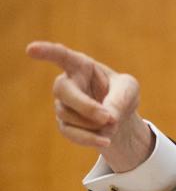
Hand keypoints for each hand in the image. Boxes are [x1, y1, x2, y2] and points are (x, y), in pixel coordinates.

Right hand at [26, 41, 153, 171]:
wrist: (119, 117)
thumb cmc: (121, 94)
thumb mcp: (129, 89)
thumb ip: (119, 99)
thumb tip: (107, 118)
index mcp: (81, 66)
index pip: (61, 55)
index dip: (47, 52)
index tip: (31, 49)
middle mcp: (67, 83)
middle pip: (63, 91)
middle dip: (85, 106)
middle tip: (108, 118)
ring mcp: (63, 104)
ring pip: (68, 115)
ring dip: (94, 124)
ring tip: (114, 125)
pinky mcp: (65, 124)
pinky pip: (70, 133)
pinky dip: (89, 138)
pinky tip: (105, 141)